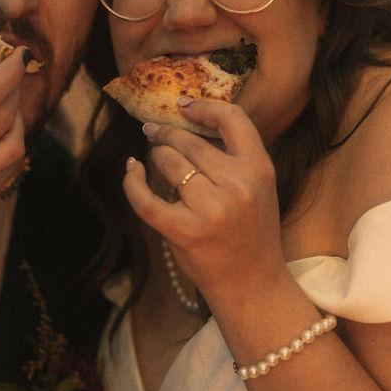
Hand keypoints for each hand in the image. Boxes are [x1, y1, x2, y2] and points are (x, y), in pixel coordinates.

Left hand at [123, 96, 285, 303]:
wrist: (253, 285)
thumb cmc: (252, 234)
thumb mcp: (259, 189)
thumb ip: (234, 159)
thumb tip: (189, 123)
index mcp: (259, 170)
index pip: (232, 120)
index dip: (204, 107)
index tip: (183, 105)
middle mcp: (237, 186)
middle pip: (189, 142)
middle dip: (166, 134)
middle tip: (153, 131)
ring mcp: (210, 210)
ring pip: (167, 162)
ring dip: (156, 157)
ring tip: (154, 160)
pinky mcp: (184, 232)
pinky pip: (146, 198)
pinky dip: (132, 181)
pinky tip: (131, 170)